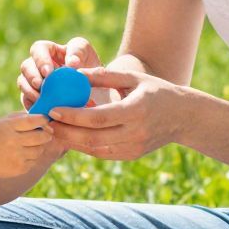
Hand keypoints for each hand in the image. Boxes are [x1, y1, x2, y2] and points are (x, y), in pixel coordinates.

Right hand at [0, 112, 52, 180]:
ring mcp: (17, 157)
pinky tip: (22, 154)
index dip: (43, 119)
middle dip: (46, 134)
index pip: (33, 121)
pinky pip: (35, 161)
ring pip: (40, 149)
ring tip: (30, 144)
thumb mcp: (2, 122)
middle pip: (41, 137)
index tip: (45, 119)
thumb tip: (43, 118)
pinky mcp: (20, 168)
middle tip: (46, 133)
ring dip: (39, 146)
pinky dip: (32, 157)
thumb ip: (21, 117)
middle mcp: (13, 142)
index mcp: (8, 127)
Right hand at [18, 36, 101, 108]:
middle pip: (26, 66)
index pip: (39, 49)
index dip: (40, 60)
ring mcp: (34, 81)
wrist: (95, 96)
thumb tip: (73, 64)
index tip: (49, 72)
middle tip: (40, 85)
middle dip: (32, 76)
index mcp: (52, 51)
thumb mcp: (94, 63)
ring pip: (22, 82)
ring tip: (41, 99)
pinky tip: (41, 111)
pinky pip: (26, 100)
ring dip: (29, 90)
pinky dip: (32, 105)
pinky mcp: (33, 97)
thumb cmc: (94, 76)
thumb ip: (83, 58)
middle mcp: (39, 65)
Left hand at [44, 69, 185, 161]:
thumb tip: (75, 73)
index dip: (73, 116)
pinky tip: (71, 136)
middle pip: (92, 138)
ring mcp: (134, 147)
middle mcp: (135, 133)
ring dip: (72, 141)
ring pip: (95, 149)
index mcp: (136, 110)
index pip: (98, 117)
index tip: (53, 109)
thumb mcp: (133, 78)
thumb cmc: (156, 91)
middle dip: (65, 131)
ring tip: (53, 129)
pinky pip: (103, 153)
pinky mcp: (131, 155)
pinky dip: (85, 146)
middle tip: (45, 122)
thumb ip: (104, 75)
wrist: (183, 117)